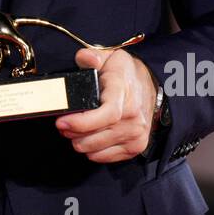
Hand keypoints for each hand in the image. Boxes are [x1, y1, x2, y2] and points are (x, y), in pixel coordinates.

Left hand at [55, 47, 158, 162]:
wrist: (151, 86)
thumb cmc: (124, 73)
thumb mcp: (109, 57)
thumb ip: (92, 57)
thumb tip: (85, 58)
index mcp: (124, 92)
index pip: (107, 114)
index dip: (81, 122)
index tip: (62, 121)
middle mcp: (134, 116)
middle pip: (96, 136)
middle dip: (72, 132)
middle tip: (62, 125)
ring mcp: (136, 134)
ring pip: (96, 149)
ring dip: (79, 142)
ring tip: (74, 130)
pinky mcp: (136, 147)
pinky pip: (104, 157)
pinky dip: (92, 150)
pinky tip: (90, 137)